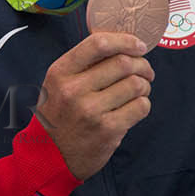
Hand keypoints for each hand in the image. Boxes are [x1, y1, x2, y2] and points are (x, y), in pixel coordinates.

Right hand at [34, 31, 153, 179]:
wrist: (49, 155)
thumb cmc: (58, 114)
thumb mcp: (57, 84)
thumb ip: (83, 64)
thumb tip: (122, 45)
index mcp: (60, 72)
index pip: (97, 44)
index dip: (124, 41)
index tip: (138, 45)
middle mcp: (74, 89)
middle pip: (123, 63)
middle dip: (142, 64)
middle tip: (145, 71)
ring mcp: (91, 110)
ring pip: (136, 84)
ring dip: (144, 85)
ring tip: (138, 90)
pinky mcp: (108, 129)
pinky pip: (141, 107)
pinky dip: (143, 104)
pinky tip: (133, 107)